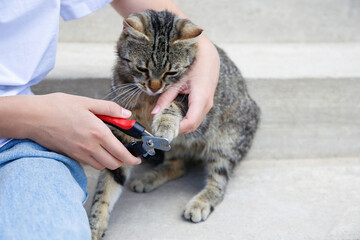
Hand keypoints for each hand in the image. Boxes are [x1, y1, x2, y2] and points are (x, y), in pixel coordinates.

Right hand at [23, 93, 139, 169]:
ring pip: (102, 166)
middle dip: (123, 160)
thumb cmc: (58, 107)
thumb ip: (109, 109)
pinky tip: (94, 148)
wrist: (32, 117)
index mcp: (98, 132)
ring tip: (110, 149)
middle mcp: (90, 147)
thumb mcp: (87, 102)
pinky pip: (89, 163)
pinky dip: (96, 160)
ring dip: (109, 160)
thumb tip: (126, 114)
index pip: (121, 153)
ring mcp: (79, 154)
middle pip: (114, 163)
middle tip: (125, 152)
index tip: (138, 158)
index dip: (133, 158)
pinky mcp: (71, 156)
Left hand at [152, 36, 219, 133]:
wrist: (207, 51)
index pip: (190, 122)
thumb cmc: (193, 61)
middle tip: (161, 124)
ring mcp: (209, 102)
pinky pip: (196, 114)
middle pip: (193, 125)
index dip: (177, 129)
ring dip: (181, 121)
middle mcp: (208, 102)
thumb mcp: (176, 79)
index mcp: (201, 97)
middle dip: (178, 127)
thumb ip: (165, 97)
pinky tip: (174, 110)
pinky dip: (185, 115)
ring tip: (166, 117)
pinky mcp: (206, 100)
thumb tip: (154, 113)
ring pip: (195, 120)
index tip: (163, 128)